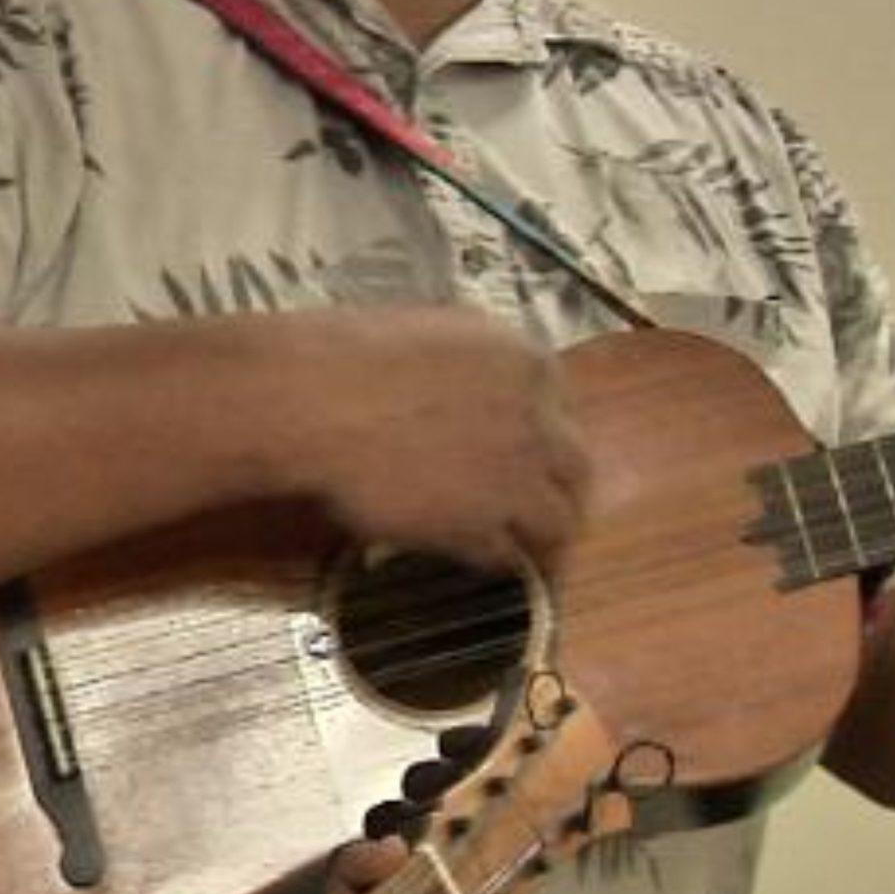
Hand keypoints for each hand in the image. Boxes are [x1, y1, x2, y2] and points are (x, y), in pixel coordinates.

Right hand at [265, 306, 590, 568]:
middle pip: (575, 470)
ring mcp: (514, 480)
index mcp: (528, 364)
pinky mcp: (481, 527)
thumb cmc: (352, 356)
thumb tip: (469, 394)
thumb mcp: (436, 333)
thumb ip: (473, 366)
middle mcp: (537, 421)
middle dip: (557, 491)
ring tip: (523, 550)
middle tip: (536, 509)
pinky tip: (472, 558)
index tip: (519, 454)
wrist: (319, 402)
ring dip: (538, 536)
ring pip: (555, 522)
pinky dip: (492, 560)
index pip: (558, 412)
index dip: (537, 439)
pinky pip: (505, 555)